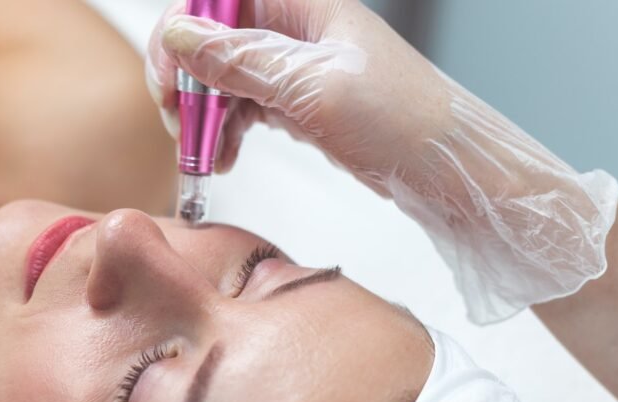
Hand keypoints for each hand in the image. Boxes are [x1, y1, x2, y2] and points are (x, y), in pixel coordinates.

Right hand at [147, 0, 617, 323]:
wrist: (448, 169)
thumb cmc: (402, 120)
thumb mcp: (312, 88)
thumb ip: (241, 61)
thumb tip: (180, 36)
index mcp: (302, 5)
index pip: (216, 0)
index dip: (181, 35)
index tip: (169, 84)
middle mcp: (295, 30)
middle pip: (213, 39)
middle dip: (188, 82)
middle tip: (181, 128)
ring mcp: (297, 68)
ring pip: (224, 78)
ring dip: (204, 115)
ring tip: (205, 154)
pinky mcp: (300, 104)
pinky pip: (245, 108)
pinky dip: (228, 132)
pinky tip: (225, 157)